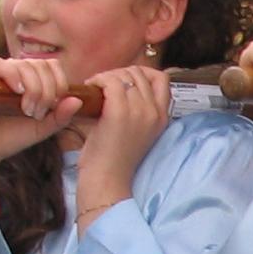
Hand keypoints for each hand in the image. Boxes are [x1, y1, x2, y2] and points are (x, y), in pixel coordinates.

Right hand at [0, 56, 81, 158]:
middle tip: (38, 112)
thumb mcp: (42, 128)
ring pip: (23, 65)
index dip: (59, 82)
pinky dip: (13, 76)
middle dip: (46, 90)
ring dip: (32, 88)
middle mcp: (14, 71)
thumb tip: (78, 100)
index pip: (51, 66)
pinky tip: (18, 92)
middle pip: (40, 65)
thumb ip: (60, 116)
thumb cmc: (12, 136)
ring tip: (28, 110)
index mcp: (31, 78)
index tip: (56, 104)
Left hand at [73, 61, 170, 222]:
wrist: (107, 180)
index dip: (143, 73)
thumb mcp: (135, 131)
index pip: (162, 79)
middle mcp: (154, 111)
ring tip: (96, 89)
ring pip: (125, 74)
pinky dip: (97, 81)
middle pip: (141, 73)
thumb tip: (120, 85)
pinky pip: (110, 81)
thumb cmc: (114, 159)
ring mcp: (139, 111)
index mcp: (162, 117)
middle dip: (120, 74)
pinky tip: (90, 90)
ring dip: (107, 77)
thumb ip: (136, 109)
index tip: (124, 82)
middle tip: (104, 87)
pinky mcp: (119, 112)